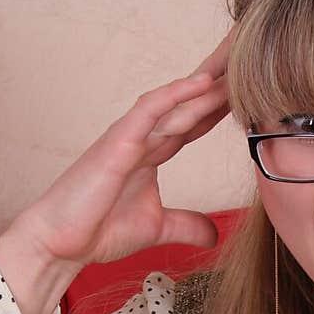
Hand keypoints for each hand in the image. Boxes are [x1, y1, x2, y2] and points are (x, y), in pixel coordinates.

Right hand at [12, 29, 233, 267]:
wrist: (61, 244)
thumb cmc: (98, 231)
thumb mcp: (158, 228)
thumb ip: (186, 225)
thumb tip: (214, 234)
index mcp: (151, 154)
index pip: (192, 125)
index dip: (218, 111)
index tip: (251, 99)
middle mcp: (142, 139)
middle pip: (186, 107)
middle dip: (217, 90)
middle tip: (252, 70)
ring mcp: (129, 137)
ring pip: (174, 103)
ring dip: (205, 87)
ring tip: (237, 70)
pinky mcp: (117, 142)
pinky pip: (149, 110)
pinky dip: (175, 95)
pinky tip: (201, 83)